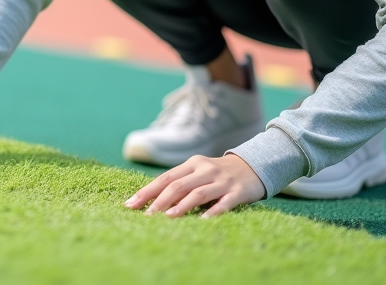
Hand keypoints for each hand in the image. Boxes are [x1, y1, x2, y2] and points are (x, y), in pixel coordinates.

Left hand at [124, 153, 264, 217]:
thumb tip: (151, 200)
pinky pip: (223, 203)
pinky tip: (202, 222)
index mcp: (192, 164)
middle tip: (146, 216)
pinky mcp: (237, 192)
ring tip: (168, 217)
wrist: (254, 166)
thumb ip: (180, 182)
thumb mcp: (199, 172)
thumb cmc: (218, 174)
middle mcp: (205, 170)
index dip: (147, 191)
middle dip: (159, 201)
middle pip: (178, 185)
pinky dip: (212, 213)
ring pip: (198, 193)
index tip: (131, 204)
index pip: (166, 177)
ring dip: (181, 206)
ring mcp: (222, 181)